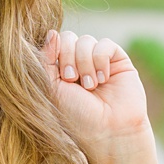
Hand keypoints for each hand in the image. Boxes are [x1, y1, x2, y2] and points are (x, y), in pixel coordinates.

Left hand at [40, 31, 153, 163]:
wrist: (107, 130)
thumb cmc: (76, 116)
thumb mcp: (51, 88)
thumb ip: (46, 59)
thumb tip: (52, 32)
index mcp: (59, 70)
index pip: (52, 44)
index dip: (54, 54)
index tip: (60, 78)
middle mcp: (78, 63)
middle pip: (68, 38)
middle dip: (67, 58)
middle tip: (73, 81)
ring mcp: (98, 61)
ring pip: (85, 40)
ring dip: (84, 63)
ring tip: (90, 85)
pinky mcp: (118, 61)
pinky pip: (105, 44)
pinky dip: (100, 60)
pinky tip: (103, 79)